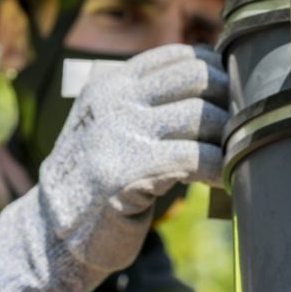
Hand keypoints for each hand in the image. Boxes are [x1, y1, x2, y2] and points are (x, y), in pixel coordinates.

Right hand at [0, 44, 228, 291]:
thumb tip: (217, 80)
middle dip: (228, 100)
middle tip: (241, 127)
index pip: (180, 56)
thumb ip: (147, 100)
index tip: (232, 96)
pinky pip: (197, 158)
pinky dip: (219, 168)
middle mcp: (114, 99)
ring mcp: (119, 133)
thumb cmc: (94, 181)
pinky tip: (223, 180)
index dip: (216, 72)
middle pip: (198, 77)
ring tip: (234, 154)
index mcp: (111, 82)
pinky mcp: (129, 171)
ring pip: (203, 115)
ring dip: (228, 137)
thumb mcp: (110, 124)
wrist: (49, 235)